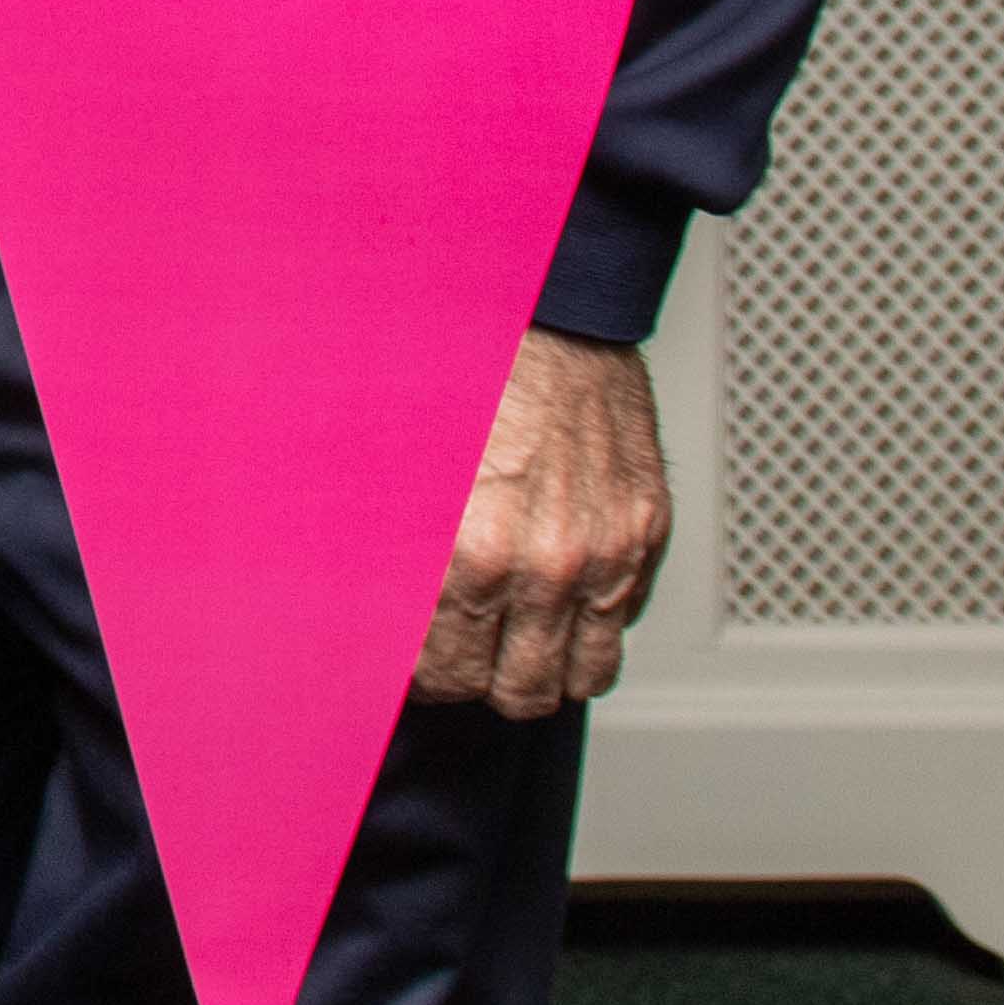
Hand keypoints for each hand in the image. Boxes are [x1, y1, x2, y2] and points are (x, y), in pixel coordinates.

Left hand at [414, 330, 664, 718]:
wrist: (549, 314)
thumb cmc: (465, 373)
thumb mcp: (392, 458)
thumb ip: (381, 540)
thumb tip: (358, 599)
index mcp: (467, 550)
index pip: (442, 672)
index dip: (421, 676)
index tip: (410, 666)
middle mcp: (543, 563)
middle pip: (513, 690)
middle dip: (478, 682)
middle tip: (457, 657)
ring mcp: (604, 554)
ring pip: (579, 676)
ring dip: (541, 671)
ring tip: (510, 647)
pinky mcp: (645, 535)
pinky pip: (620, 626)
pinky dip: (589, 630)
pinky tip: (555, 605)